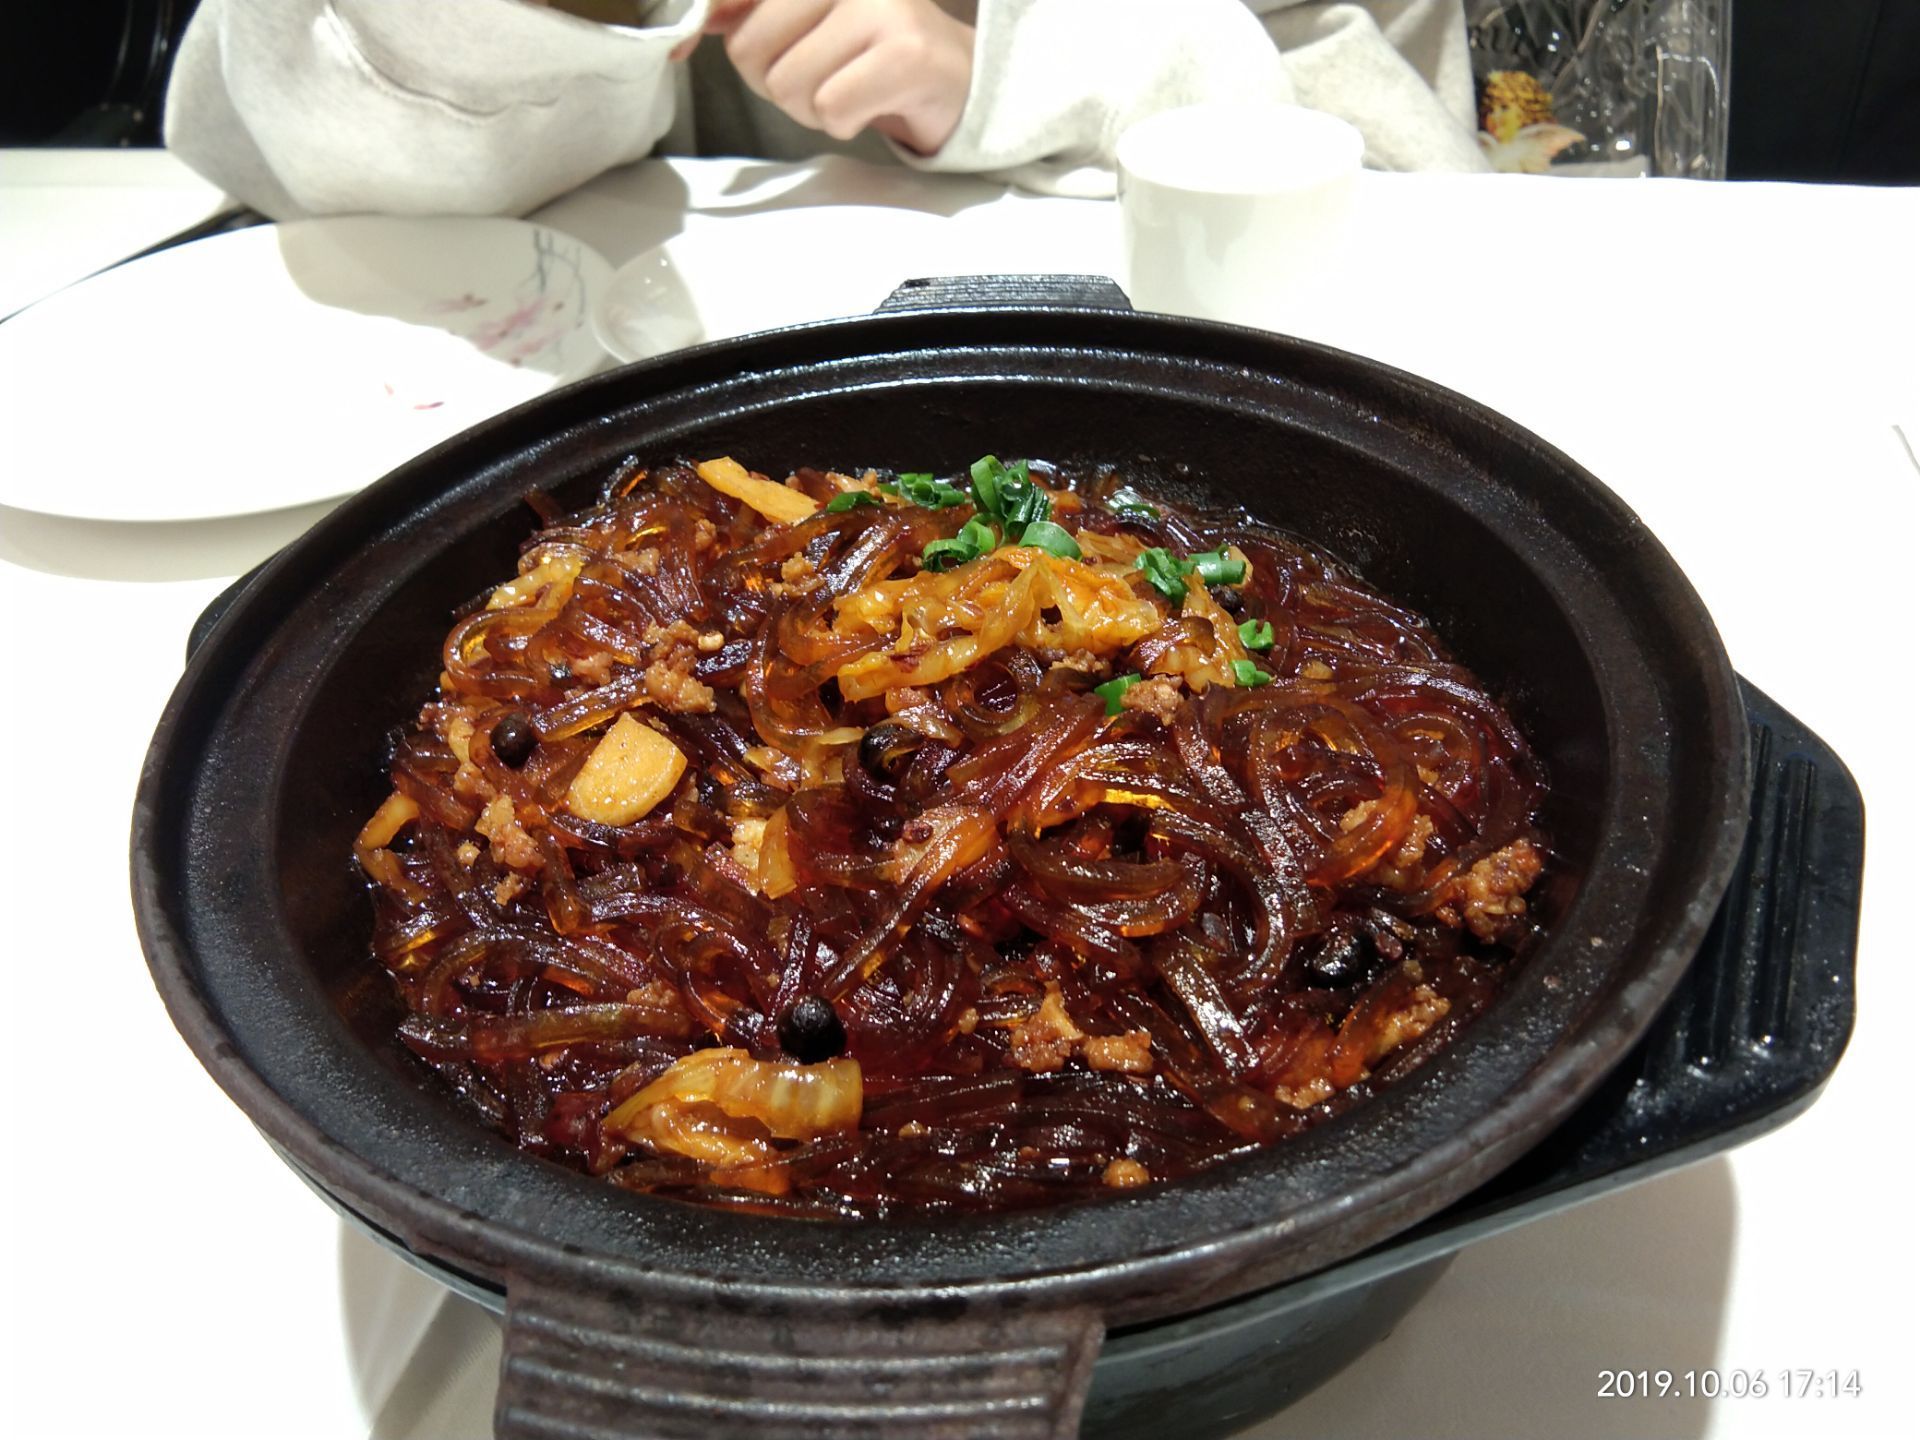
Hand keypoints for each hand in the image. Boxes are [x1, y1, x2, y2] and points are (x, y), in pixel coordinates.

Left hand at [705, 0, 973, 154]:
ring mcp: (879, 8)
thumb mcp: (800, 23)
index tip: (688, 52)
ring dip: (811, 107)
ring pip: (789, 85)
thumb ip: (746, 15)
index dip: (706, 21)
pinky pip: (831, 109)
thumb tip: (691, 29)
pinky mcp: (904, 54)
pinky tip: (870, 103)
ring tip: (847, 89)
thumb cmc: (866, 54)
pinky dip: (843, 122)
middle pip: (750, 50)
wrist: (952, 80)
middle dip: (775, 82)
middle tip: (817, 77)